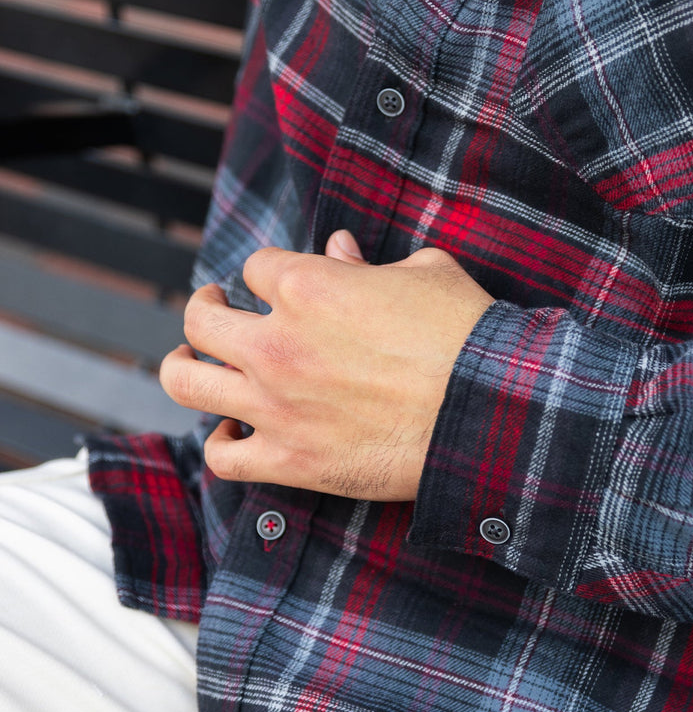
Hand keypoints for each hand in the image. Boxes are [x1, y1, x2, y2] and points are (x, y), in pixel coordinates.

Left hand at [159, 233, 493, 499]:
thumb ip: (371, 264)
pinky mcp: (291, 460)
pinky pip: (222, 457)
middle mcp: (276, 342)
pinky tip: (232, 434)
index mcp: (306, 284)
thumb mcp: (427, 273)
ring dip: (183, 369)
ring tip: (191, 365)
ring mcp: (275, 405)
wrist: (490, 411)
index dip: (269, 275)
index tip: (279, 286)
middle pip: (200, 321)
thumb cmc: (468, 336)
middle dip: (205, 312)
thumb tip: (340, 251)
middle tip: (216, 312)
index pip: (256, 268)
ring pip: (186, 382)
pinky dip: (220, 445)